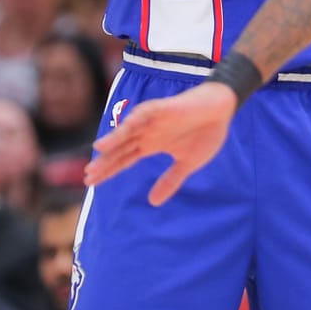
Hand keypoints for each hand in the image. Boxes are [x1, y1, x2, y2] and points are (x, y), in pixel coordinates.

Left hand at [86, 81, 235, 204]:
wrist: (222, 109)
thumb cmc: (205, 131)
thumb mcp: (188, 163)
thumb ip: (170, 180)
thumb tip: (153, 202)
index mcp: (151, 145)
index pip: (124, 159)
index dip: (108, 170)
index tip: (91, 183)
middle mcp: (147, 132)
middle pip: (121, 147)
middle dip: (105, 160)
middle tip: (88, 175)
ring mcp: (154, 119)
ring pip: (129, 128)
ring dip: (115, 137)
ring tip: (100, 148)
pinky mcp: (165, 107)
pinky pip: (148, 111)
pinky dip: (138, 117)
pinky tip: (128, 124)